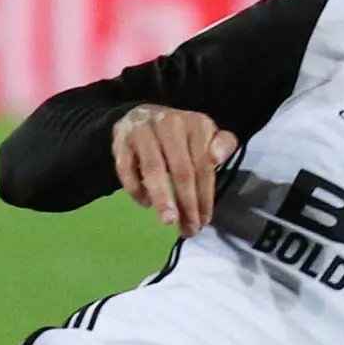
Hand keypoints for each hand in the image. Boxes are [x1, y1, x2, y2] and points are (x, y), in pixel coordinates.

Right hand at [111, 105, 238, 235]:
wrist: (142, 116)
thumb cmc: (181, 135)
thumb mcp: (207, 135)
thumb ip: (223, 145)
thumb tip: (217, 157)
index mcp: (196, 123)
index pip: (203, 165)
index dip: (205, 196)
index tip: (204, 220)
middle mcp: (170, 123)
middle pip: (180, 169)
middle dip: (186, 203)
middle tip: (188, 228)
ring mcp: (143, 131)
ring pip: (153, 169)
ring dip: (162, 198)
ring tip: (168, 220)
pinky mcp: (121, 140)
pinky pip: (126, 168)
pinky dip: (135, 188)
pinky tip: (145, 203)